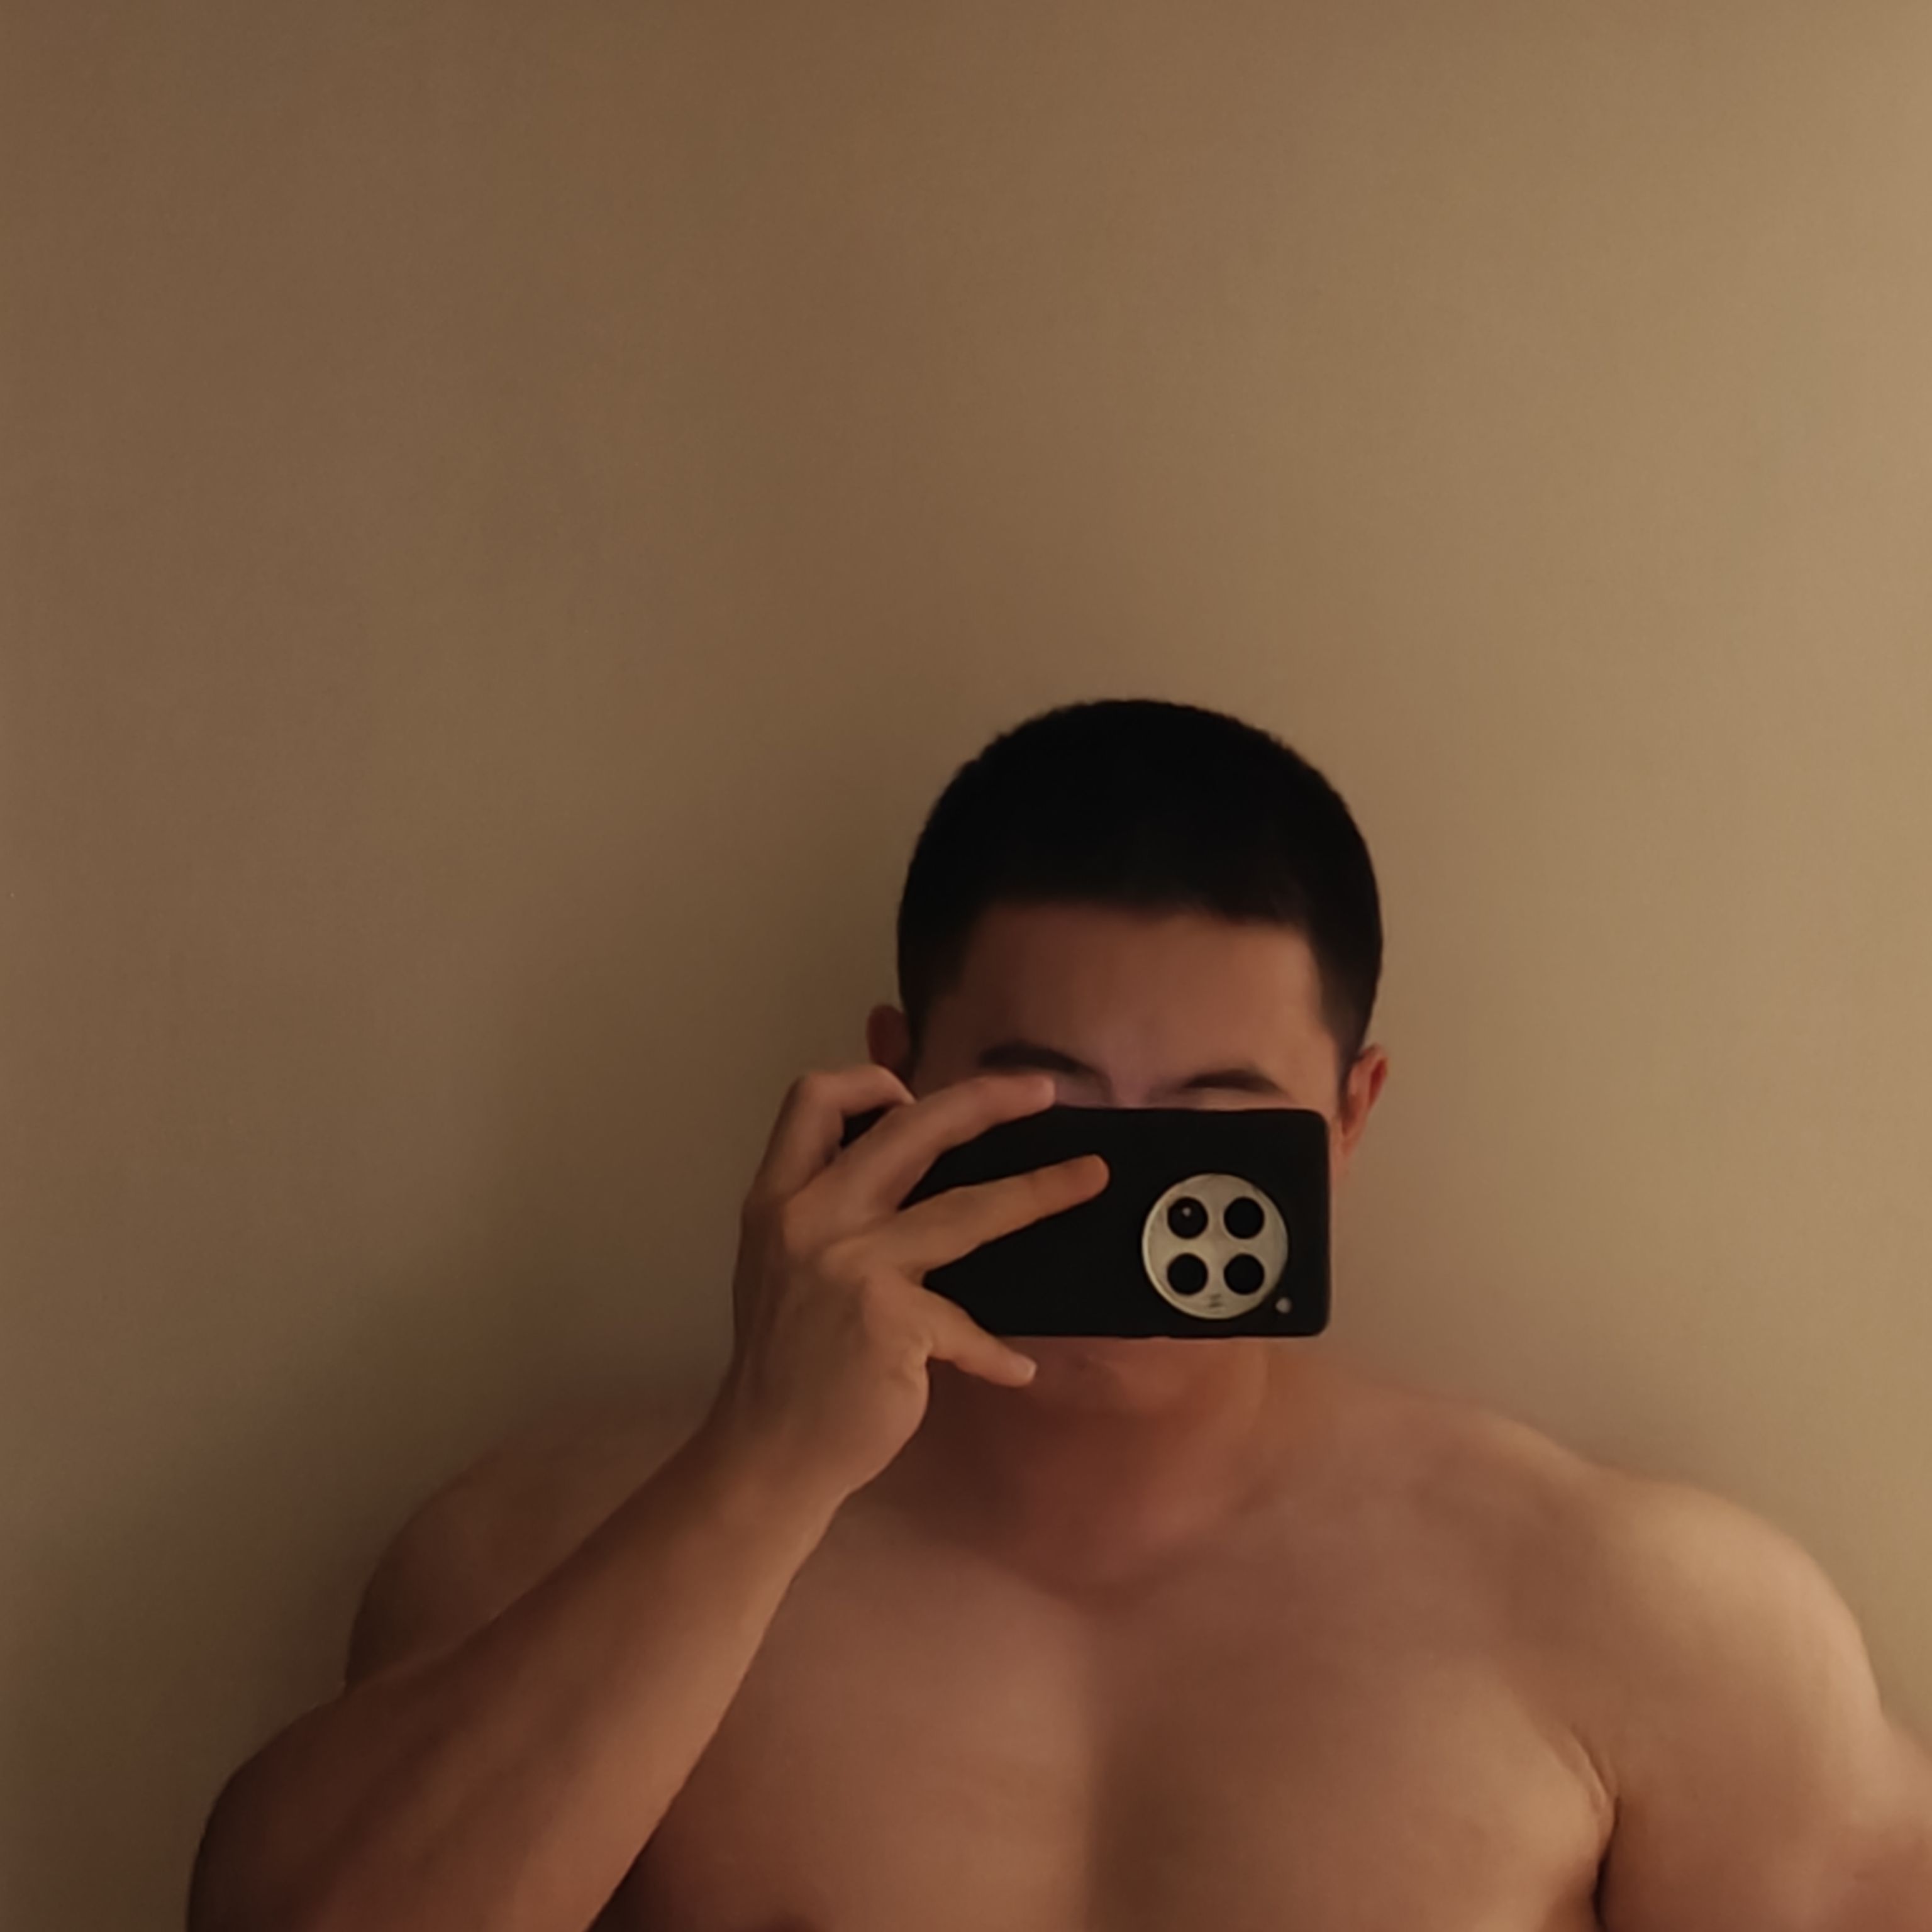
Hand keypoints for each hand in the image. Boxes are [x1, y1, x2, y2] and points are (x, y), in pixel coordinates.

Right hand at [704, 1064, 1108, 1502]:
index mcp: (780, 1197)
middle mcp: (812, 1218)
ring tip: (1087, 1179)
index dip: (870, 1081)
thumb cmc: (785, 1359)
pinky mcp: (893, 1322)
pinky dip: (994, 1351)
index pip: (815, 1097)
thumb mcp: (779, 1260)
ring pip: (966, 1208)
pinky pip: (967, 1324)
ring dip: (1037, 1191)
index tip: (914, 1095)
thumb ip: (827, 1208)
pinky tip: (1014, 1369)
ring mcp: (853, 1267)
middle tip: (1040, 1092)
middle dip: (985, 1100)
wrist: (768, 1450)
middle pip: (910, 1129)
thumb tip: (907, 1167)